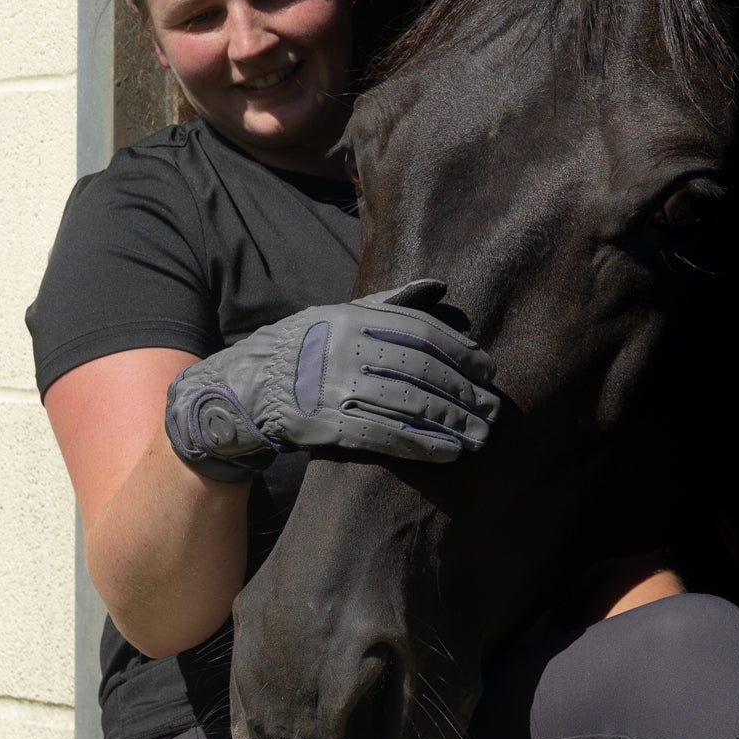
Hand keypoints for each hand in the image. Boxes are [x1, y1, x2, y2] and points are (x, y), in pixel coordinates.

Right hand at [165, 280, 499, 480]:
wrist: (246, 389)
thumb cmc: (303, 350)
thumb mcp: (338, 315)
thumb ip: (389, 303)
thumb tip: (439, 285)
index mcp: (352, 319)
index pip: (421, 334)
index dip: (460, 353)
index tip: (487, 371)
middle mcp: (346, 350)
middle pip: (422, 371)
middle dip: (464, 393)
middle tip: (492, 410)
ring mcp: (336, 388)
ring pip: (410, 404)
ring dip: (452, 423)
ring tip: (480, 435)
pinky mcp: (329, 425)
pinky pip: (386, 436)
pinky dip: (422, 445)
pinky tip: (449, 452)